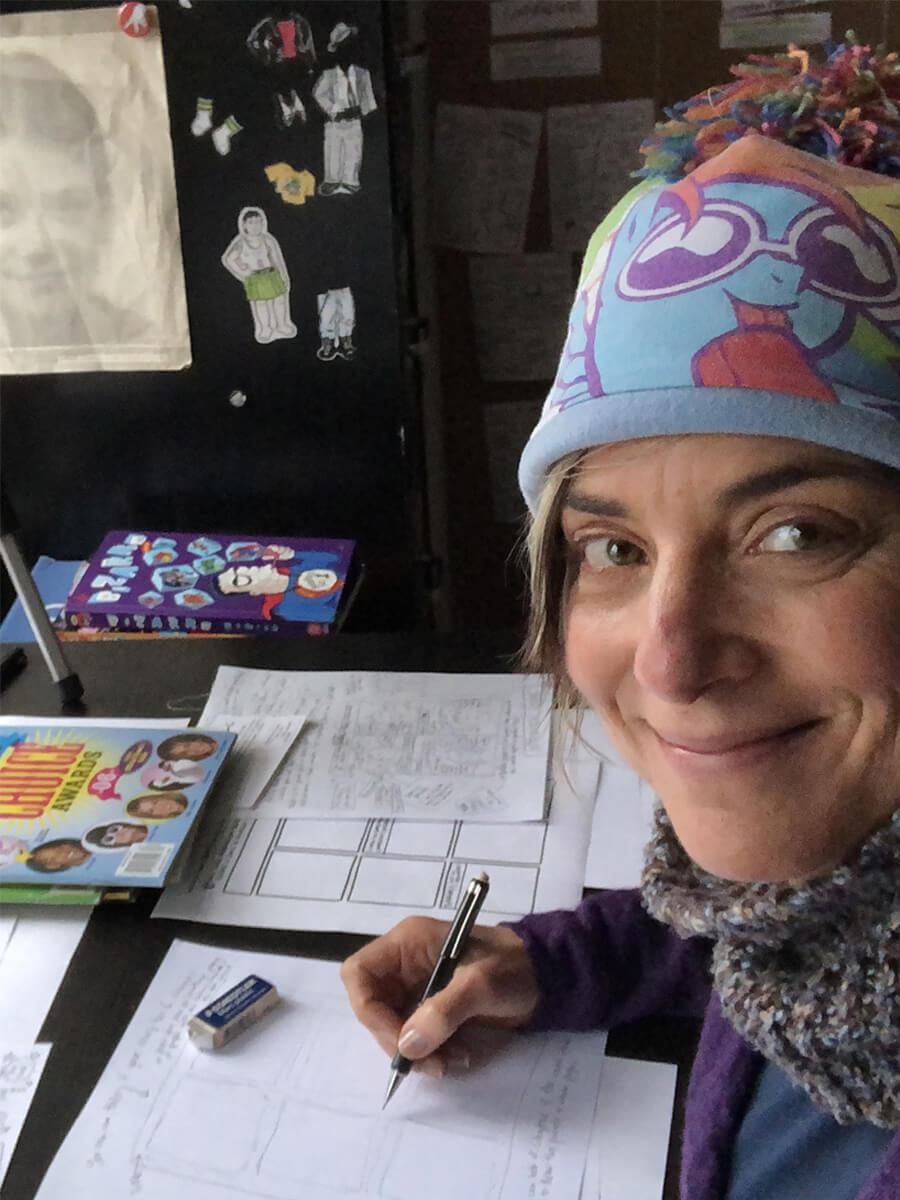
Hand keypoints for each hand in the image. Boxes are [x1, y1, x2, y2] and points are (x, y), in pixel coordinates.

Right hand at [341, 916, 539, 1076]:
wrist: (548, 976)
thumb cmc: (514, 968)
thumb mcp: (481, 985)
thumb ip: (443, 1012)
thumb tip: (407, 1045)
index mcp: (408, 942)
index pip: (360, 973)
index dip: (369, 1010)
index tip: (400, 1040)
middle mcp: (405, 962)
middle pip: (372, 1005)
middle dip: (396, 1039)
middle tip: (430, 1063)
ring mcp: (417, 985)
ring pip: (393, 1026)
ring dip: (416, 1051)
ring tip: (451, 1062)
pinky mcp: (431, 1007)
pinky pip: (414, 1035)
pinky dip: (431, 1051)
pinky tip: (457, 1056)